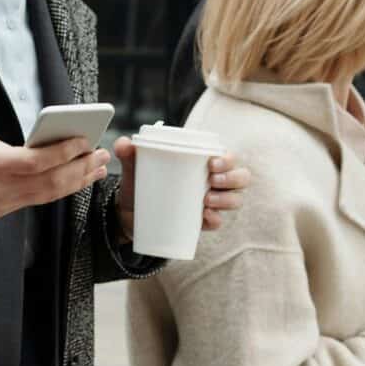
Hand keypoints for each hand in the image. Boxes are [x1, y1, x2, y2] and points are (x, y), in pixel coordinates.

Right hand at [0, 132, 109, 230]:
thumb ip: (9, 147)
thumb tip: (38, 149)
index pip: (36, 160)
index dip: (64, 151)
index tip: (84, 140)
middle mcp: (0, 187)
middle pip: (51, 181)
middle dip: (81, 167)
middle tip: (101, 153)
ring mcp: (3, 204)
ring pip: (49, 194)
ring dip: (77, 181)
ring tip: (98, 168)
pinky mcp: (3, 212)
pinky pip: (38, 200)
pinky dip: (60, 189)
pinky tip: (75, 180)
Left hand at [112, 139, 250, 244]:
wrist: (131, 213)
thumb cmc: (141, 183)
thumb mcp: (135, 168)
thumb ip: (129, 153)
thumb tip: (124, 143)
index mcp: (204, 163)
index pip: (228, 157)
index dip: (228, 160)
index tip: (211, 163)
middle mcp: (213, 182)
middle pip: (240, 178)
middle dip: (232, 179)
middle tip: (212, 180)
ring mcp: (211, 203)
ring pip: (235, 200)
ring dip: (227, 199)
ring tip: (206, 200)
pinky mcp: (202, 221)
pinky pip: (218, 222)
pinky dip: (215, 220)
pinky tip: (206, 217)